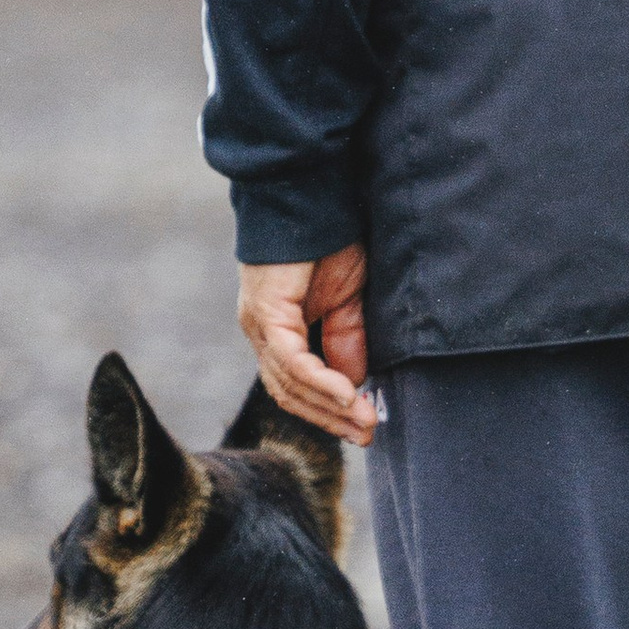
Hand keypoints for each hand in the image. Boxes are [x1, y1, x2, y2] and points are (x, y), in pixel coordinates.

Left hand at [237, 246, 379, 446]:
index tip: (364, 427)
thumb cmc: (332, 240)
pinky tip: (348, 394)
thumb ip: (349, 340)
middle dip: (331, 418)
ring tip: (365, 420)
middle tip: (368, 435)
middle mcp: (263, 332)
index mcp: (279, 330)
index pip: (297, 386)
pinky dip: (320, 381)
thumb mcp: (350, 300)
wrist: (312, 194)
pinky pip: (291, 361)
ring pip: (289, 383)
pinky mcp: (266, 312)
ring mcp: (260, 324)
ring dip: (330, 406)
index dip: (329, 411)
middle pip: (290, 394)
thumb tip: (354, 384)